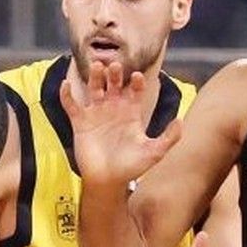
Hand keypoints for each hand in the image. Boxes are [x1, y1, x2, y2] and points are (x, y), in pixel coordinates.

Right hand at [59, 61, 180, 185]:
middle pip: (114, 83)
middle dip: (115, 73)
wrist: (107, 181)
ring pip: (94, 88)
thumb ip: (168, 138)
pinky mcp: (80, 122)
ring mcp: (96, 113)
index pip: (134, 90)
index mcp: (131, 112)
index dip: (136, 82)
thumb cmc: (131, 167)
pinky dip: (67, 94)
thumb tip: (181, 121)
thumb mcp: (154, 152)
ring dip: (95, 77)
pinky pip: (71, 105)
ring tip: (97, 66)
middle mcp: (113, 108)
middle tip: (115, 65)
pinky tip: (66, 84)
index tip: (137, 77)